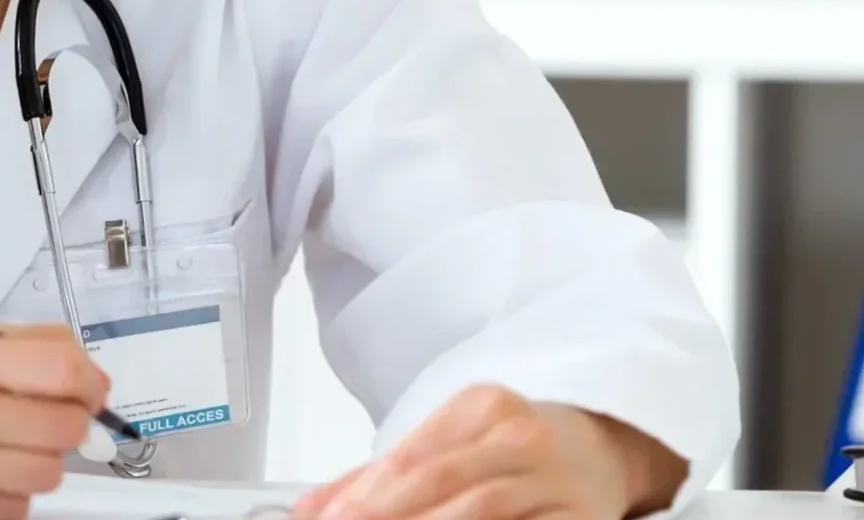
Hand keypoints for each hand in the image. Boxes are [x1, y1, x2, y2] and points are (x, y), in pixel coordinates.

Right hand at [0, 326, 108, 519]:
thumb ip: (20, 347)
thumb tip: (88, 371)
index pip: (59, 367)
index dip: (91, 381)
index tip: (92, 388)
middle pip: (63, 426)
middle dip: (71, 422)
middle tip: (53, 417)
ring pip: (46, 473)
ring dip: (40, 460)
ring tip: (10, 446)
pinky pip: (14, 510)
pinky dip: (10, 494)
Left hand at [292, 387, 687, 519]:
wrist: (607, 446)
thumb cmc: (515, 448)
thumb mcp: (450, 442)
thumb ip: (375, 476)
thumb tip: (310, 508)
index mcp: (480, 407)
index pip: (410, 455)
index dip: (365, 494)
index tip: (331, 518)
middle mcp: (520, 435)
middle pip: (441, 482)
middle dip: (388, 516)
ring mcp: (556, 478)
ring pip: (483, 510)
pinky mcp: (582, 517)